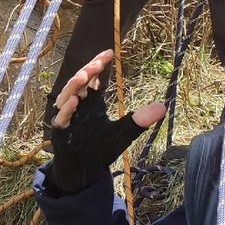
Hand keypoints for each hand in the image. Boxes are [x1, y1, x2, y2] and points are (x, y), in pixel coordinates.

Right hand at [45, 50, 164, 193]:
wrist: (84, 171)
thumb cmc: (100, 149)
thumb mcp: (123, 132)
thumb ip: (139, 120)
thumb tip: (163, 107)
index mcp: (91, 102)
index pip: (94, 78)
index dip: (99, 65)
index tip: (109, 53)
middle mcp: (77, 106)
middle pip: (79, 82)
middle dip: (87, 71)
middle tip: (98, 62)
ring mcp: (67, 117)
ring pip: (66, 96)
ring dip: (74, 85)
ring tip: (85, 75)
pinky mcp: (61, 131)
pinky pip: (61, 118)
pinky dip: (66, 109)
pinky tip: (74, 101)